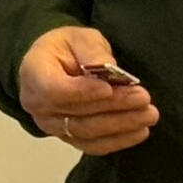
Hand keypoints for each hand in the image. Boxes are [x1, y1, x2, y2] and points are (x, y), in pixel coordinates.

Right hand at [16, 27, 158, 155]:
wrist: (55, 65)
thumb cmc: (66, 48)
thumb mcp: (79, 37)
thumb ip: (92, 50)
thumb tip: (107, 67)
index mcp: (34, 73)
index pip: (54, 90)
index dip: (82, 92)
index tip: (110, 88)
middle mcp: (36, 104)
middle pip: (76, 114)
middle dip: (113, 107)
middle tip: (143, 99)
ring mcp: (50, 124)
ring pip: (85, 132)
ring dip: (120, 126)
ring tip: (148, 115)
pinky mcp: (66, 137)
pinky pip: (91, 145)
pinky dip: (117, 141)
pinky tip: (139, 131)